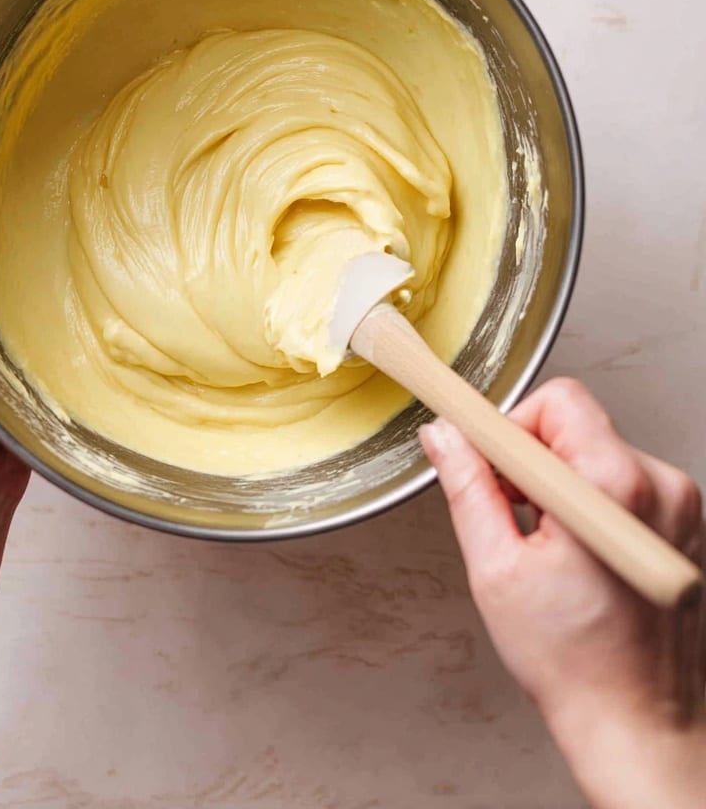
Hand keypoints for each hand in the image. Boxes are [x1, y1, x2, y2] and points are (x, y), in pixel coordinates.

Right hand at [422, 378, 704, 808]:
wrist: (643, 725)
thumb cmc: (576, 663)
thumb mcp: (496, 570)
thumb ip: (469, 488)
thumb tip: (446, 438)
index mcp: (613, 489)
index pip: (556, 403)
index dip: (508, 426)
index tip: (476, 440)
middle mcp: (660, 487)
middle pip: (579, 424)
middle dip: (532, 458)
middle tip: (511, 510)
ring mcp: (682, 507)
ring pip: (601, 452)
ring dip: (562, 483)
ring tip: (547, 544)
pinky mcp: (688, 526)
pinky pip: (628, 482)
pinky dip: (593, 502)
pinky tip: (579, 553)